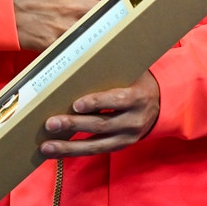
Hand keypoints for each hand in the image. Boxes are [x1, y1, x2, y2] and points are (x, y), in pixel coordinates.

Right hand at [11, 0, 117, 51]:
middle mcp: (69, 3)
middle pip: (105, 8)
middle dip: (116, 10)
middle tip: (124, 12)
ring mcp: (62, 25)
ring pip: (94, 28)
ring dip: (103, 29)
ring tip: (112, 31)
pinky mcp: (52, 42)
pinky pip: (75, 44)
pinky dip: (83, 45)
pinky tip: (89, 46)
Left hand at [40, 71, 160, 157]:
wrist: (160, 104)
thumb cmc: (137, 82)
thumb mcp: (132, 72)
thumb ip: (112, 67)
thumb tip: (80, 52)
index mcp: (138, 97)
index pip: (117, 100)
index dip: (96, 102)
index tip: (76, 104)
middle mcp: (135, 120)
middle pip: (102, 124)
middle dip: (74, 125)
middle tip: (51, 123)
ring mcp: (128, 137)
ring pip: (96, 145)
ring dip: (69, 146)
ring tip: (46, 146)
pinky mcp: (120, 146)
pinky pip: (95, 151)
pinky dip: (73, 152)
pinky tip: (55, 153)